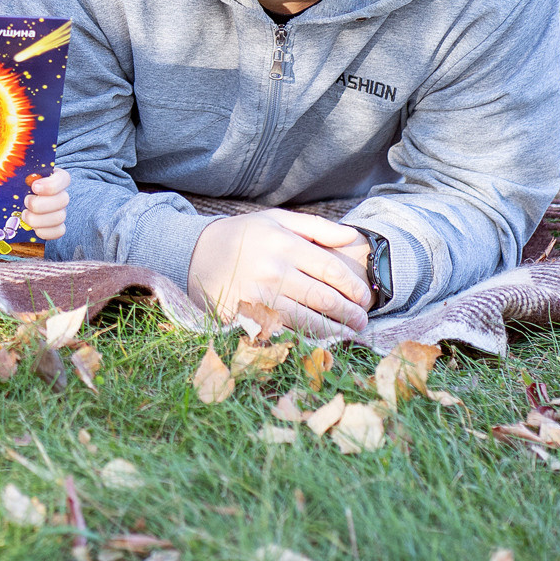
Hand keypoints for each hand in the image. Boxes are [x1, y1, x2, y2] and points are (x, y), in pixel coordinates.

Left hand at [21, 169, 69, 241]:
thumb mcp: (16, 174)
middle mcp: (60, 194)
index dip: (51, 184)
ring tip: (24, 215)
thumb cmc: (15, 184)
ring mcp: (60, 211)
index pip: (63, 178)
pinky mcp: (56, 227)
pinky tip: (32, 228)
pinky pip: (58, 232)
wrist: (14, 199)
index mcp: (53, 177)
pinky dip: (44, 232)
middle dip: (41, 204)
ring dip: (39, 219)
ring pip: (60, 217)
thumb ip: (14, 169)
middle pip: (63, 200)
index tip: (34, 186)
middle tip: (25, 202)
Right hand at [186, 210, 371, 337]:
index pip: (331, 270)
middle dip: (349, 312)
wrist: (195, 253)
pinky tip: (317, 340)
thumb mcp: (276, 220)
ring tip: (349, 333)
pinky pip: (281, 331)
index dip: (354, 286)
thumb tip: (353, 237)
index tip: (364, 297)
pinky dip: (303, 337)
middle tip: (362, 320)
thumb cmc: (244, 235)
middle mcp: (273, 270)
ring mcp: (258, 296)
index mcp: (284, 244)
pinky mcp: (245, 316)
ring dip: (333, 330)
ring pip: (306, 319)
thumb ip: (316, 227)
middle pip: (323, 298)